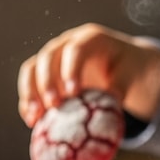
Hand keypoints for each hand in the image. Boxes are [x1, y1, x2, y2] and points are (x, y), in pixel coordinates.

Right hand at [16, 23, 159, 127]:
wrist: (123, 68)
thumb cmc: (129, 70)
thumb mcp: (131, 74)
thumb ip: (120, 86)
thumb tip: (110, 103)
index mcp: (90, 38)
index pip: (75, 49)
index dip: (70, 70)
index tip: (73, 94)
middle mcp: (66, 44)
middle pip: (47, 57)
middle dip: (47, 82)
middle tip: (53, 106)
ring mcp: (52, 59)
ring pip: (32, 69)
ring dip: (30, 93)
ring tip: (34, 116)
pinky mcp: (44, 76)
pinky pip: (29, 86)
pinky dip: (27, 103)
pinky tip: (31, 121)